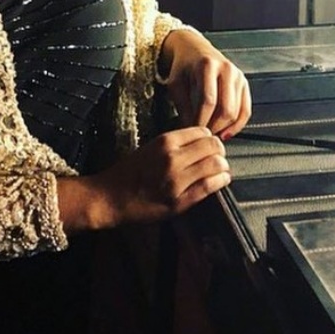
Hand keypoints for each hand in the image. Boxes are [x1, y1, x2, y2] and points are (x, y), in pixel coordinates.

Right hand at [58, 126, 230, 231]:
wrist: (111, 197)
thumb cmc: (129, 172)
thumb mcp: (150, 147)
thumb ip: (175, 143)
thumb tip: (201, 140)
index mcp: (165, 142)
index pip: (202, 131)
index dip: (209, 137)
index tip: (210, 143)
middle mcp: (173, 158)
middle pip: (213, 147)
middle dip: (219, 150)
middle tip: (218, 155)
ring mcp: (177, 181)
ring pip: (216, 165)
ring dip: (223, 166)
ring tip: (221, 168)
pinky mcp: (180, 202)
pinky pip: (209, 187)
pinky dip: (221, 181)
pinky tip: (221, 180)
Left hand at [159, 29, 251, 139]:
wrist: (194, 50)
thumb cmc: (184, 67)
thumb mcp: (175, 85)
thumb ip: (183, 107)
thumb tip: (191, 130)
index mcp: (207, 65)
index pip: (207, 101)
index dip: (200, 120)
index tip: (193, 131)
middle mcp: (226, 69)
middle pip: (225, 109)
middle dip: (213, 126)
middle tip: (202, 135)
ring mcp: (238, 76)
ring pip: (236, 112)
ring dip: (224, 128)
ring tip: (211, 133)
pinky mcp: (244, 83)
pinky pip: (246, 110)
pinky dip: (237, 125)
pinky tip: (225, 132)